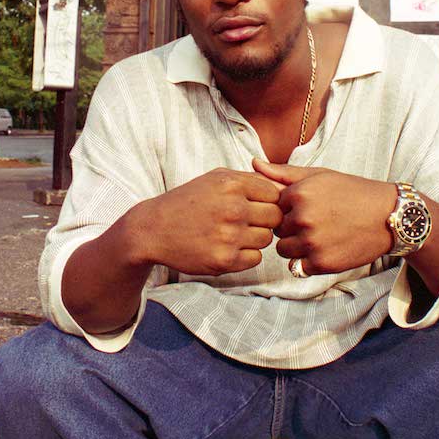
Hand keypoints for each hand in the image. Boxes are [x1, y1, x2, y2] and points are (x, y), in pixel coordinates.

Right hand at [126, 168, 282, 276]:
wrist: (154, 229)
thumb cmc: (189, 201)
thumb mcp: (216, 178)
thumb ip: (250, 180)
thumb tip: (283, 188)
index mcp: (232, 184)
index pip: (275, 194)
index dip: (268, 201)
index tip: (254, 205)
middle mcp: (233, 209)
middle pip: (275, 217)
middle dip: (266, 220)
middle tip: (247, 221)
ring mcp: (229, 236)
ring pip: (267, 239)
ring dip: (256, 238)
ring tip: (234, 233)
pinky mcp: (224, 260)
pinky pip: (255, 259)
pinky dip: (246, 255)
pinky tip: (228, 247)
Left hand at [251, 159, 396, 276]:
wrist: (388, 216)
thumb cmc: (352, 192)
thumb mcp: (319, 176)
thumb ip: (283, 173)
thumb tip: (253, 163)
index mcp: (298, 194)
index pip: (273, 208)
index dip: (288, 209)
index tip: (309, 207)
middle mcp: (302, 218)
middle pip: (277, 230)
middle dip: (292, 228)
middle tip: (319, 222)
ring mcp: (311, 242)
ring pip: (284, 250)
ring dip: (297, 246)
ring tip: (322, 235)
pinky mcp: (322, 263)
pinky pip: (298, 266)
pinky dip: (310, 261)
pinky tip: (328, 248)